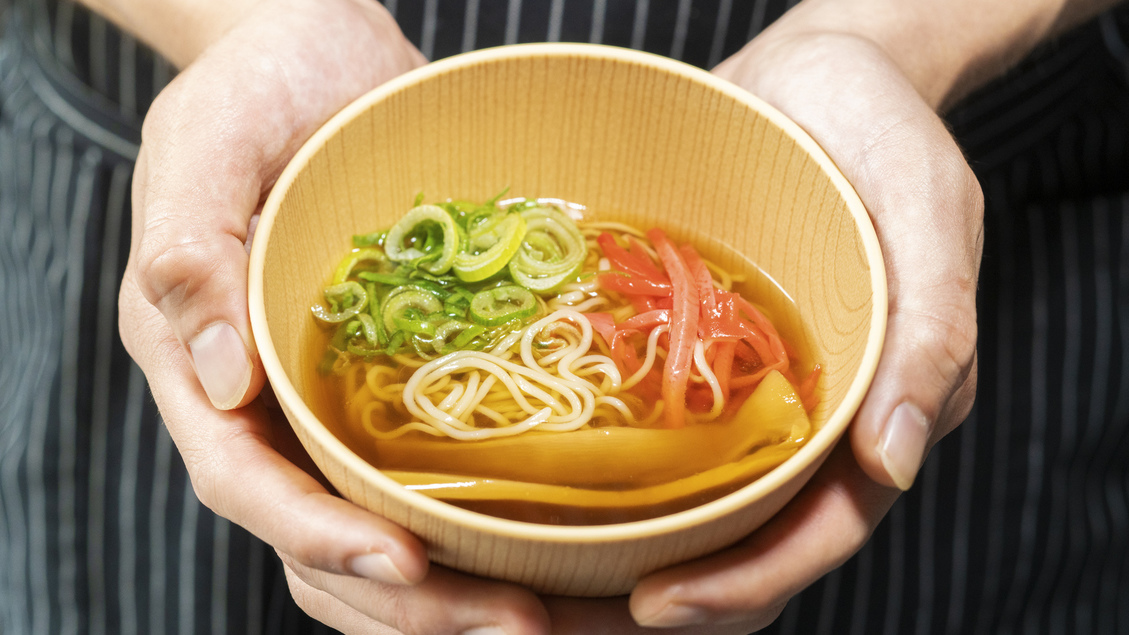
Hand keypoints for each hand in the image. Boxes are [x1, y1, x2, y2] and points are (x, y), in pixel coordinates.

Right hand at [120, 1, 548, 631]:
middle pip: (322, 539)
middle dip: (411, 601)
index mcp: (203, 367)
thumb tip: (216, 376)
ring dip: (454, 593)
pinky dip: (479, 530)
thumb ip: (188, 248)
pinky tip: (550, 551)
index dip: (317, 533)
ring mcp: (333, 406)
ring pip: (378, 529)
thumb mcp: (204, 145)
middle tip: (517, 624)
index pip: (246, 482)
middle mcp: (267, 407)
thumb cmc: (253, 90)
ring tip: (551, 617)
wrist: (321, 64)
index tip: (403, 562)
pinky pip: (428, 481)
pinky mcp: (394, 389)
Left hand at [541, 21, 982, 633]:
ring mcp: (737, 388)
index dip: (745, 582)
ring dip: (619, 549)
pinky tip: (536, 478)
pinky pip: (645, 421)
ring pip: (685, 497)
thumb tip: (895, 462)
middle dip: (668, 593)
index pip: (815, 530)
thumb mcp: (931, 222)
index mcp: (867, 412)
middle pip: (740, 538)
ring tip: (537, 578)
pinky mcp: (685, 349)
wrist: (815, 79)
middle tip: (565, 616)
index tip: (657, 605)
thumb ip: (929, 340)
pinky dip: (601, 465)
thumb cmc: (887, 138)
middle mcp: (798, 417)